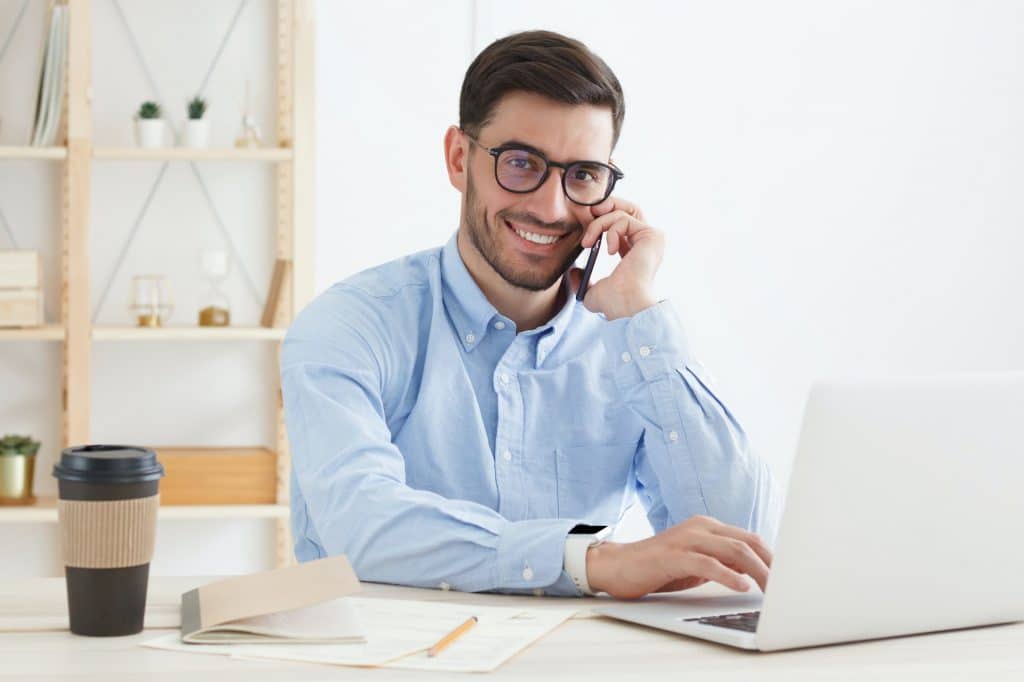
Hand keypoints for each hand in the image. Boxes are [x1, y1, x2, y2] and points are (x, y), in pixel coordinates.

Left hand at [568, 196, 664, 319]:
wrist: (624, 304)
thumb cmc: (612, 303)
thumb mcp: (591, 290)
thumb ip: (583, 280)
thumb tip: (574, 272)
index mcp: (636, 253)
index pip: (621, 225)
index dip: (601, 222)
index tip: (585, 232)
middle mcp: (646, 243)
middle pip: (627, 208)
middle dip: (604, 208)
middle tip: (587, 217)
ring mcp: (651, 238)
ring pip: (622, 212)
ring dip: (599, 223)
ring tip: (589, 242)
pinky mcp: (652, 235)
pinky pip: (624, 219)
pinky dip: (609, 230)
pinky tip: (609, 251)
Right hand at [585, 515, 772, 599]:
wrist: (618, 566)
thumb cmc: (658, 568)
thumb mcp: (697, 564)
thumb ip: (723, 562)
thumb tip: (755, 573)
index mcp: (708, 527)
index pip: (750, 539)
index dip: (772, 558)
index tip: (789, 579)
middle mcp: (700, 527)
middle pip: (747, 543)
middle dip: (772, 567)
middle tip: (787, 589)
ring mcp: (686, 538)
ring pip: (733, 551)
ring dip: (758, 572)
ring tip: (771, 591)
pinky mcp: (673, 555)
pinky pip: (707, 563)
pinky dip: (728, 575)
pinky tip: (742, 587)